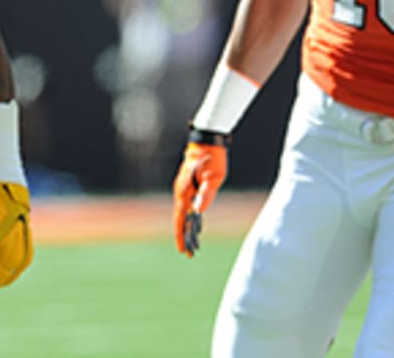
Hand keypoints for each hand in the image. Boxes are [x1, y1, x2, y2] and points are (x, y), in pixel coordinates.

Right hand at [172, 136, 227, 256]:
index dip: (181, 236)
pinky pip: (187, 205)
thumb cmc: (212, 158)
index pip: (181, 218)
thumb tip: (199, 212)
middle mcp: (180, 191)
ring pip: (183, 212)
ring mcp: (182, 187)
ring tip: (193, 244)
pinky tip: (196, 224)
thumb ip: (206, 195)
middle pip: (180, 218)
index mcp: (184, 191)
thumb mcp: (213, 178)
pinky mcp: (187, 185)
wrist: (207, 140)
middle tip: (189, 253)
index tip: (182, 250)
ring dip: (187, 228)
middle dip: (184, 236)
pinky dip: (190, 217)